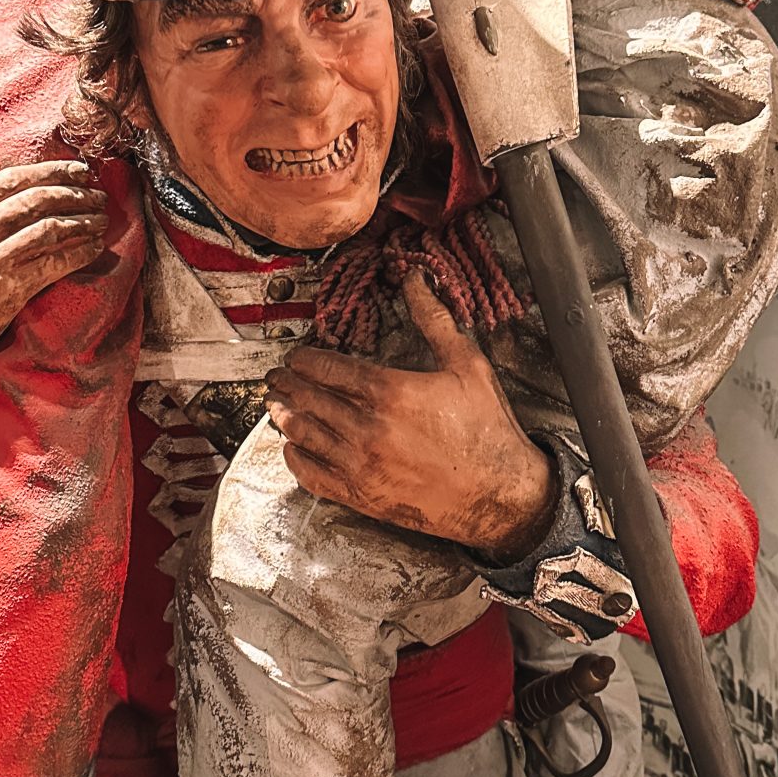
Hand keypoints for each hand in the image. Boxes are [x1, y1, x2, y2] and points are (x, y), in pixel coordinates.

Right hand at [0, 136, 108, 399]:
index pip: (5, 182)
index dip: (48, 171)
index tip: (77, 169)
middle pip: (30, 202)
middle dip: (72, 192)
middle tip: (98, 191)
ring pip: (44, 230)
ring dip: (81, 221)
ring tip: (101, 217)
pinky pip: (49, 267)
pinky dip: (77, 253)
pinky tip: (94, 248)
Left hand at [265, 268, 555, 558]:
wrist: (501, 496)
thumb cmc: (487, 430)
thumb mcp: (467, 365)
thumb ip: (434, 320)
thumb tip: (415, 280)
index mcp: (389, 391)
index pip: (327, 368)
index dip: (305, 359)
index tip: (296, 355)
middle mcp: (367, 428)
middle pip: (309, 399)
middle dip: (288, 384)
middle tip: (277, 376)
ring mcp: (361, 465)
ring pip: (305, 435)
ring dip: (284, 416)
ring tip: (275, 405)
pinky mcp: (362, 496)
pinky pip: (313, 476)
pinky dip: (296, 459)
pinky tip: (293, 448)